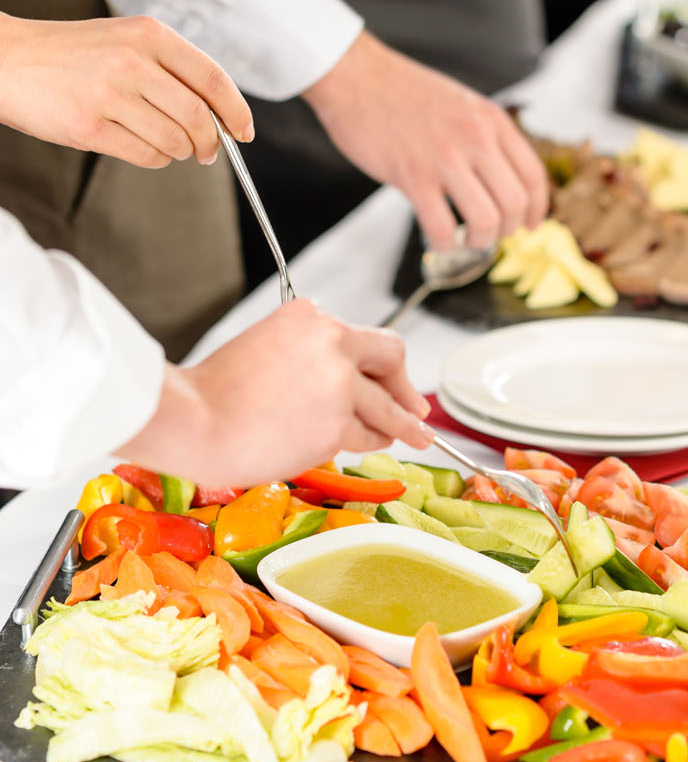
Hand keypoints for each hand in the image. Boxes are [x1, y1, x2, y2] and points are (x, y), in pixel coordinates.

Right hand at [0, 13, 253, 166]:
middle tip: (207, 152)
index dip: (236, 110)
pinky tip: (145, 148)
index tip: (244, 131)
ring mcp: (110, 94)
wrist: (7, 59)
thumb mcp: (125, 40)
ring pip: (175, 140)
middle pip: (198, 116)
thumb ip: (170, 68)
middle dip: (211, 142)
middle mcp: (133, 61)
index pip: (213, 78)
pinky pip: (146, 155)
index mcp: (149, 35)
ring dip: (180, 151)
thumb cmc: (72, 54)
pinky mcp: (89, 126)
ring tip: (169, 145)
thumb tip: (219, 113)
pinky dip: (156, 159)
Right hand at [117, 300, 433, 485]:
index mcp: (310, 316)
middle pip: (391, 357)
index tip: (391, 375)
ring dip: (401, 423)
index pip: (360, 335)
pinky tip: (372, 445)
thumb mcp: (265, 345)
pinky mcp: (337, 423)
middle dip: (405, 386)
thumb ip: (307, 353)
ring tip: (418, 436)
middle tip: (416, 407)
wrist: (194, 420)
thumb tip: (340, 378)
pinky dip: (368, 441)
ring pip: (386, 404)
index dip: (380, 361)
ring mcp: (338, 383)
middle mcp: (332, 341)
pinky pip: (366, 434)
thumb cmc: (215, 392)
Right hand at [304, 32, 548, 248]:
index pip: (533, 175)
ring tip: (464, 239)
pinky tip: (437, 238)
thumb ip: (482, 135)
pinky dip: (444, 243)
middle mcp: (476, 137)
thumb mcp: (460, 103)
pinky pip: (442, 226)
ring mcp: (445, 157)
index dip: (537, 208)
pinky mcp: (413, 175)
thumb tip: (498, 176)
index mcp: (491, 119)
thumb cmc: (401, 91)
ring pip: (486, 220)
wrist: (355, 75)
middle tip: (489, 234)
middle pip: (515, 203)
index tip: (530, 225)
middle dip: (507, 230)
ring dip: (479, 240)